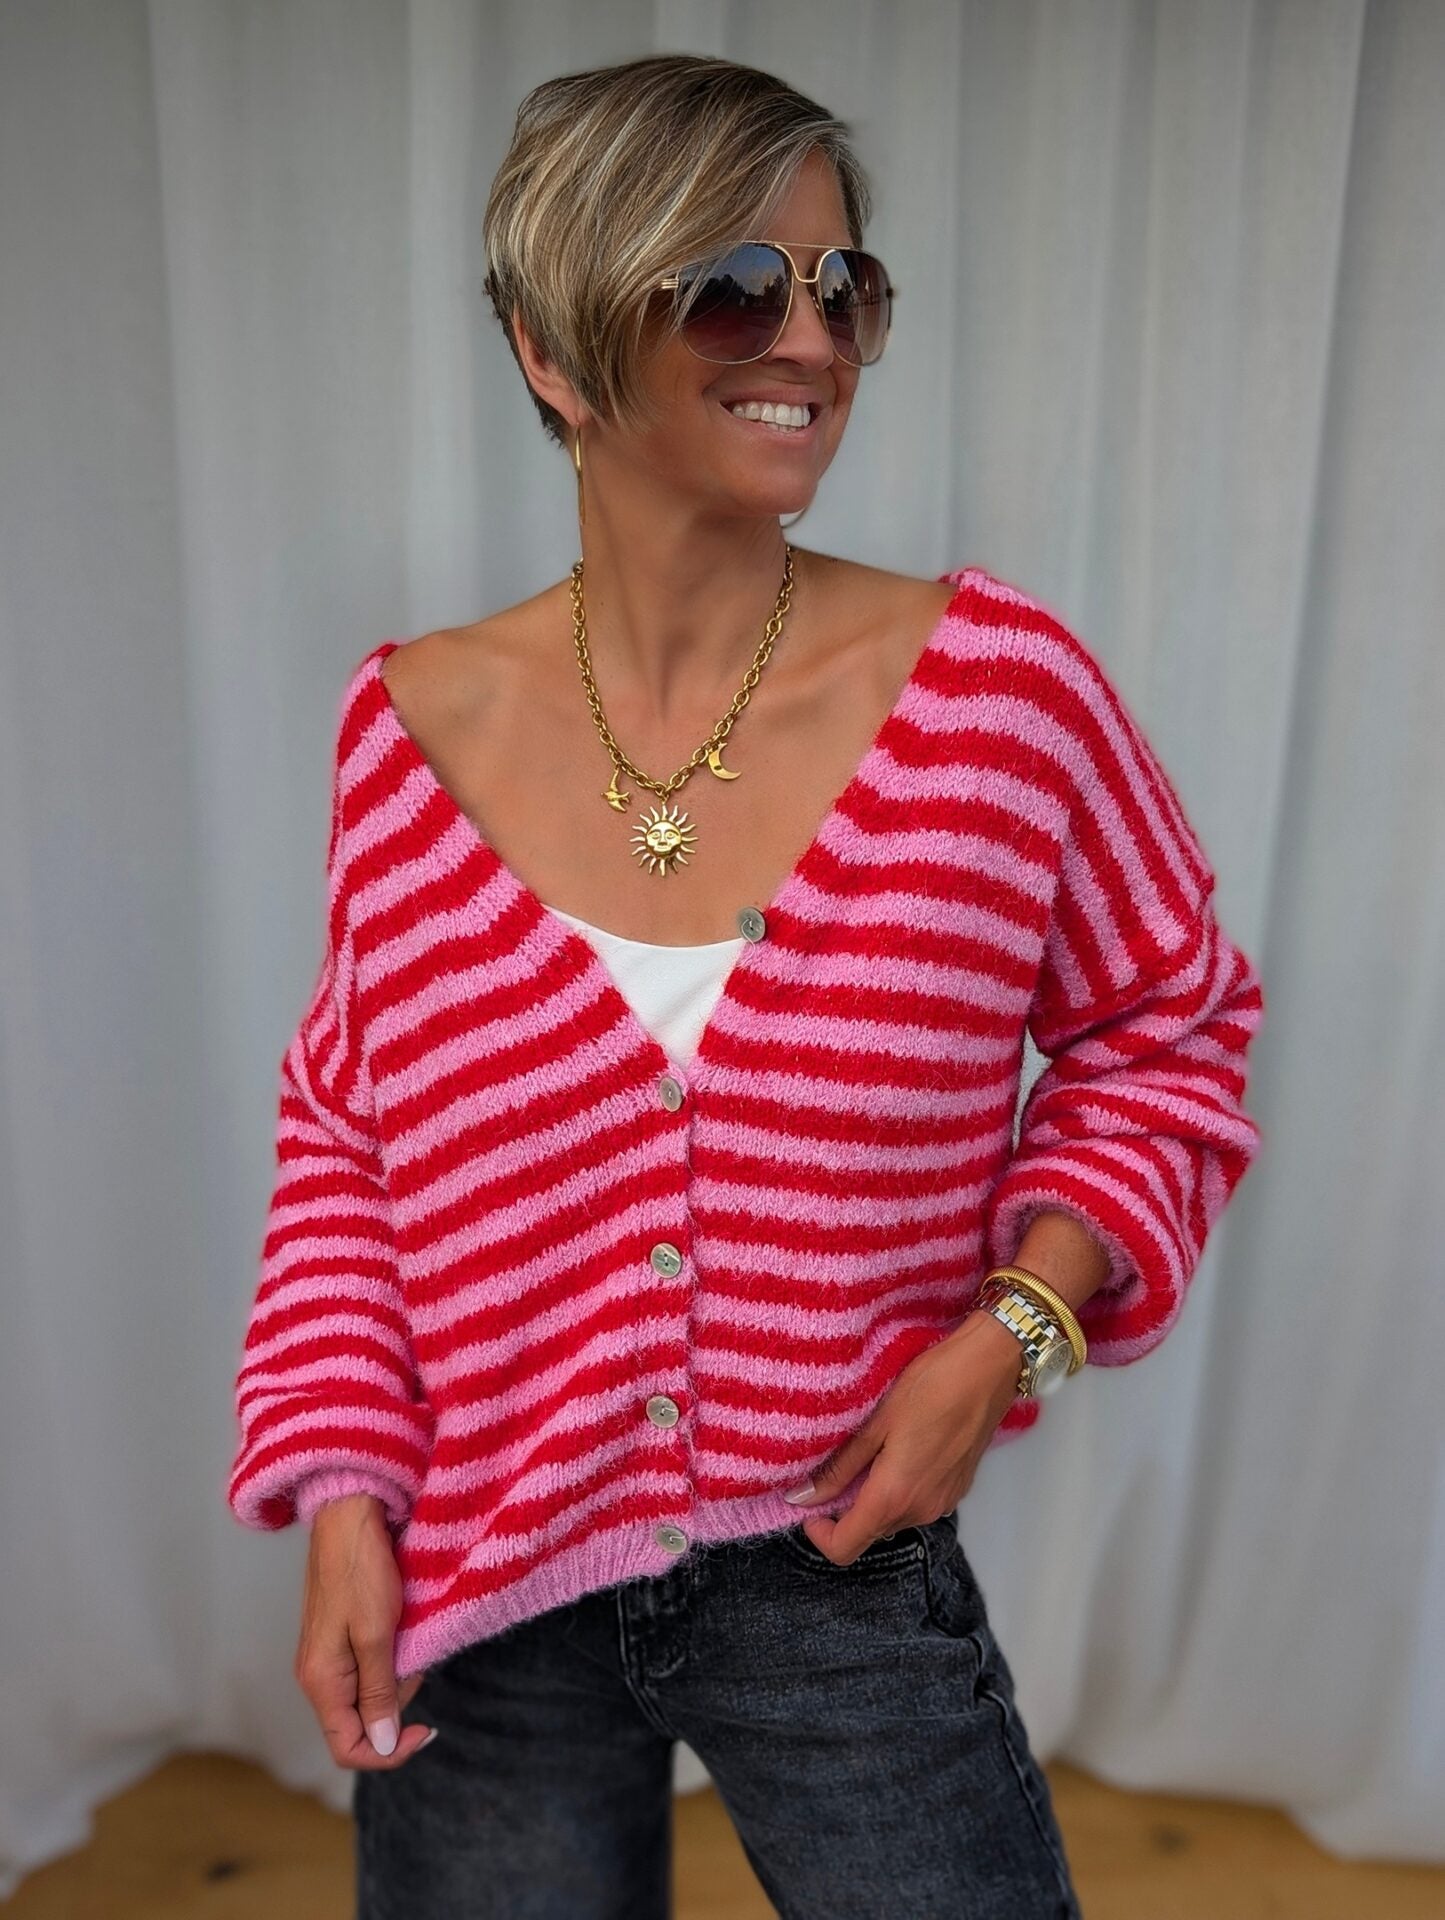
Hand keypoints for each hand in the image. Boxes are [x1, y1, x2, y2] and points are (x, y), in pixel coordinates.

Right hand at [294, 1493, 435, 1769]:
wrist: (348, 1515)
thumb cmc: (360, 1569)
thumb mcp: (376, 1635)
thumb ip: (379, 1693)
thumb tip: (380, 1745)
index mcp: (320, 1682)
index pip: (348, 1749)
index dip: (388, 1752)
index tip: (425, 1728)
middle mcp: (318, 1676)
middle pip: (358, 1724)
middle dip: (397, 1704)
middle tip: (418, 1663)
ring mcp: (327, 1656)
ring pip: (367, 1695)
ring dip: (397, 1678)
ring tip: (410, 1638)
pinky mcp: (339, 1637)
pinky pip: (367, 1668)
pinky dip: (391, 1659)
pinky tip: (401, 1631)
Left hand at [782, 1312, 1023, 1564]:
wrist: (989, 1369)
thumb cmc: (932, 1386)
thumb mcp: (876, 1422)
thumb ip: (839, 1468)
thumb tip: (801, 1497)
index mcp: (894, 1496)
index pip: (845, 1548)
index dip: (820, 1534)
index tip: (810, 1504)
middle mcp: (921, 1511)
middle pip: (870, 1533)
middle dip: (846, 1511)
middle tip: (837, 1467)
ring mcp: (943, 1503)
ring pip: (894, 1519)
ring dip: (874, 1499)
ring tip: (869, 1452)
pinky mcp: (957, 1490)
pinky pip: (917, 1504)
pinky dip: (899, 1491)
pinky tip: (898, 1452)